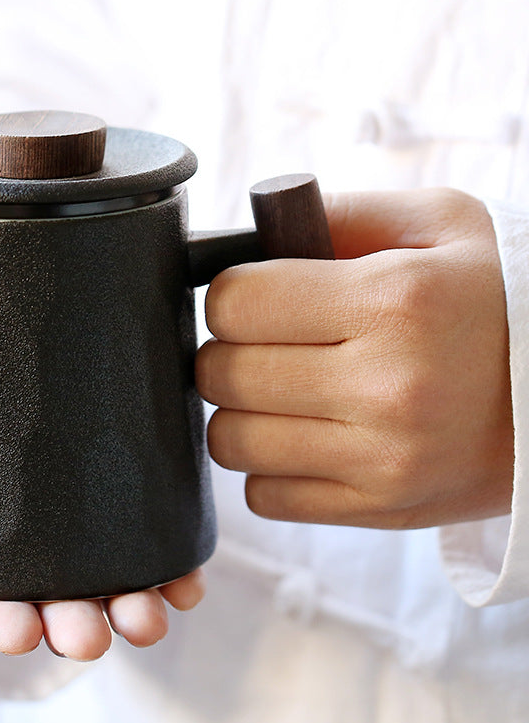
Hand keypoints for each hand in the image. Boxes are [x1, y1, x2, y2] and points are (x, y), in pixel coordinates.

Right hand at [0, 448, 204, 659]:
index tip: (14, 631)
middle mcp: (31, 567)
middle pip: (55, 604)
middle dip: (74, 625)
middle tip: (90, 634)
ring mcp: (79, 544)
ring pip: (109, 585)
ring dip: (133, 606)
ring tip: (153, 616)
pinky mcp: (114, 514)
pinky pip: (149, 548)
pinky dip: (172, 569)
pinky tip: (188, 581)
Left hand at [195, 188, 513, 528]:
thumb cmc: (499, 298)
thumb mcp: (440, 225)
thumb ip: (341, 214)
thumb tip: (256, 226)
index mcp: (393, 303)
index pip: (235, 303)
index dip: (231, 295)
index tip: (253, 296)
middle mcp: (386, 387)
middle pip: (224, 373)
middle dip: (228, 351)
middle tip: (264, 343)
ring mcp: (383, 459)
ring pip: (231, 440)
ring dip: (241, 412)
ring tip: (282, 391)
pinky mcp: (380, 508)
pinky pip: (265, 495)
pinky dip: (269, 466)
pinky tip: (306, 437)